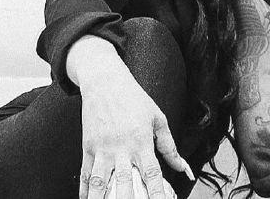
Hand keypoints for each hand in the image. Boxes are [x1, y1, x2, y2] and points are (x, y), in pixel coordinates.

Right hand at [78, 68, 192, 198]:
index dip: (157, 193)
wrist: (105, 82)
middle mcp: (121, 148)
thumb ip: (170, 147)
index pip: (151, 174)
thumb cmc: (134, 99)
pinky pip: (86, 175)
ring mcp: (102, 149)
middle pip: (124, 183)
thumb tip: (183, 169)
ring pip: (100, 183)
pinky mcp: (88, 148)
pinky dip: (86, 191)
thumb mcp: (158, 119)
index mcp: (141, 141)